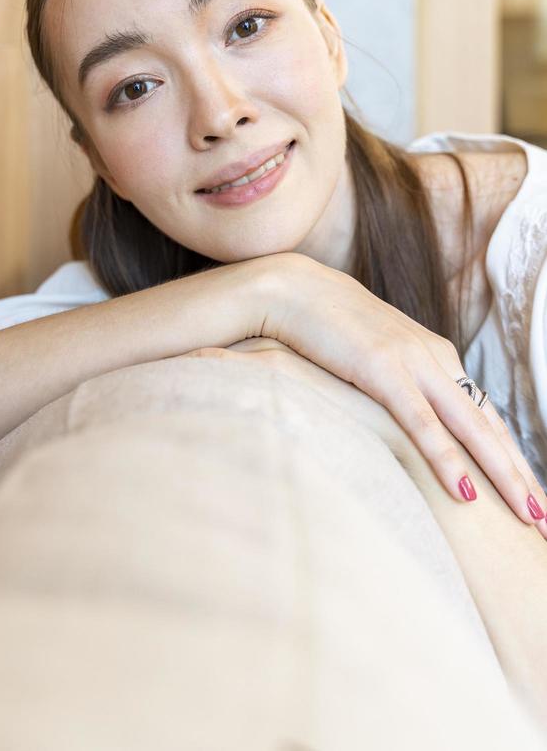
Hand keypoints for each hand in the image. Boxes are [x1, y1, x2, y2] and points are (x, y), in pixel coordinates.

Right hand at [183, 252, 546, 537]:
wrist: (292, 289)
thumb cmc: (327, 326)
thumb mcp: (373, 357)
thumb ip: (397, 383)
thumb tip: (405, 420)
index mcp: (436, 356)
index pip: (486, 416)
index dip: (512, 459)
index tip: (530, 498)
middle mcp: (435, 358)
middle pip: (491, 427)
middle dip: (522, 478)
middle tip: (545, 525)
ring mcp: (412, 362)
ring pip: (471, 428)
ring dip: (504, 476)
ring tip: (529, 518)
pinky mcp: (382, 369)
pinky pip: (422, 423)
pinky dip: (447, 458)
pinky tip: (466, 492)